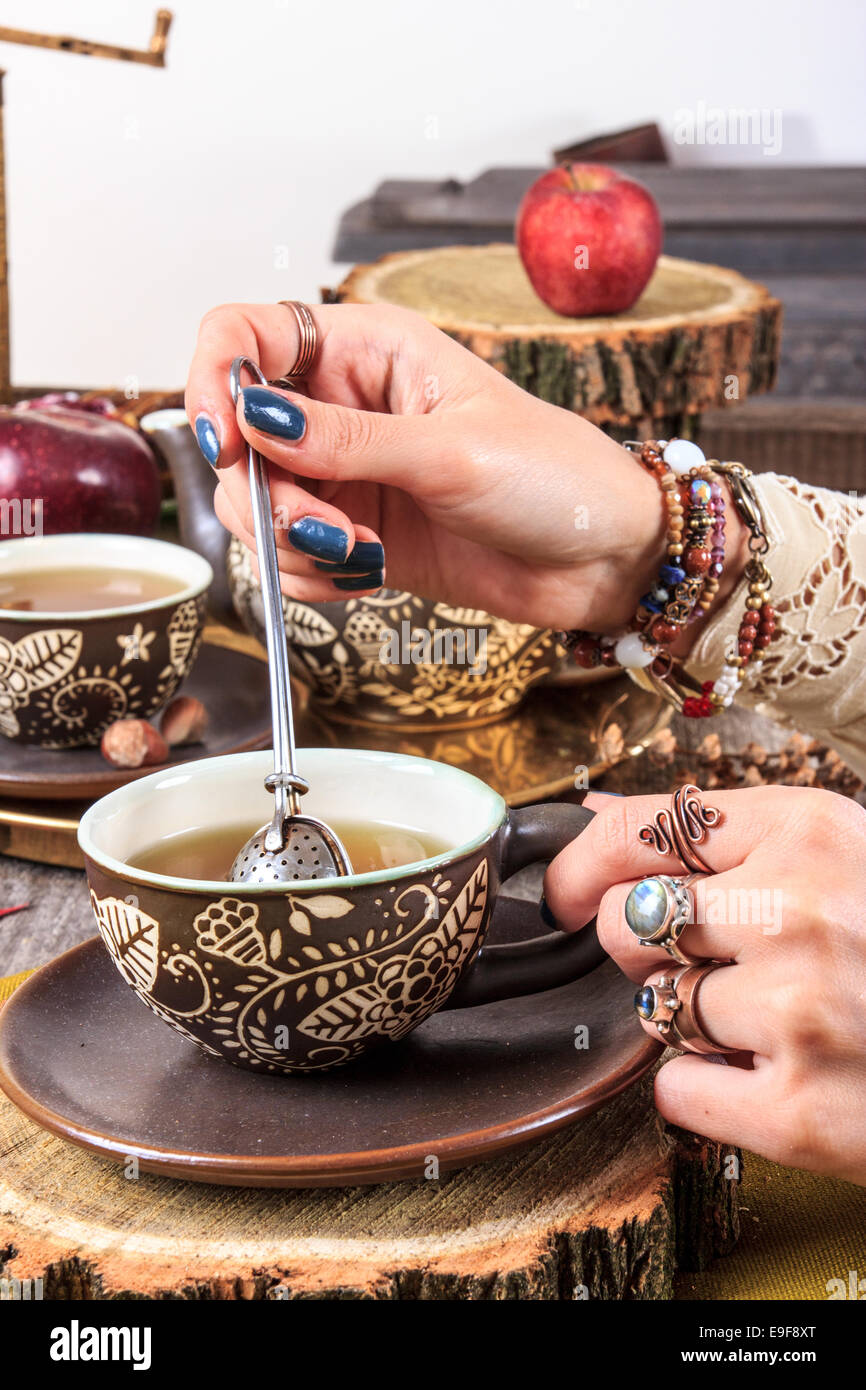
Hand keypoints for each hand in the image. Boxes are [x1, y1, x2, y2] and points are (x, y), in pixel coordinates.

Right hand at [186, 301, 744, 630]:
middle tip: (322, 529)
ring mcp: (346, 473)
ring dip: (287, 542)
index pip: (246, 335)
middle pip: (239, 436)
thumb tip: (253, 417)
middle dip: (263, 492)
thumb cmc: (555, 477)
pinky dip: (309, 575)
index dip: (216, 381)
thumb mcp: (450, 452)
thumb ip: (347, 441)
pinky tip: (363, 577)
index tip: (226, 442)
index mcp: (367, 349)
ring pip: (256, 502)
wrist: (603, 559)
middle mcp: (344, 406)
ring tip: (357, 556)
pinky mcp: (355, 533)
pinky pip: (290, 555)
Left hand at [544, 786, 865, 1183]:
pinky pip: (673, 1089)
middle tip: (715, 965)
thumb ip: (725, 835)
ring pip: (652, 1008)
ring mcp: (796, 1011)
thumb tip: (595, 818)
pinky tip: (770, 1073)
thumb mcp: (843, 853)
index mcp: (810, 833)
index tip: (562, 889)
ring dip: (695, 1021)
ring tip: (774, 1019)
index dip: (580, 862)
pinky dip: (706, 1090)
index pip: (640, 828)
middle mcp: (798, 911)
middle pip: (623, 923)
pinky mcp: (798, 1110)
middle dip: (649, 950)